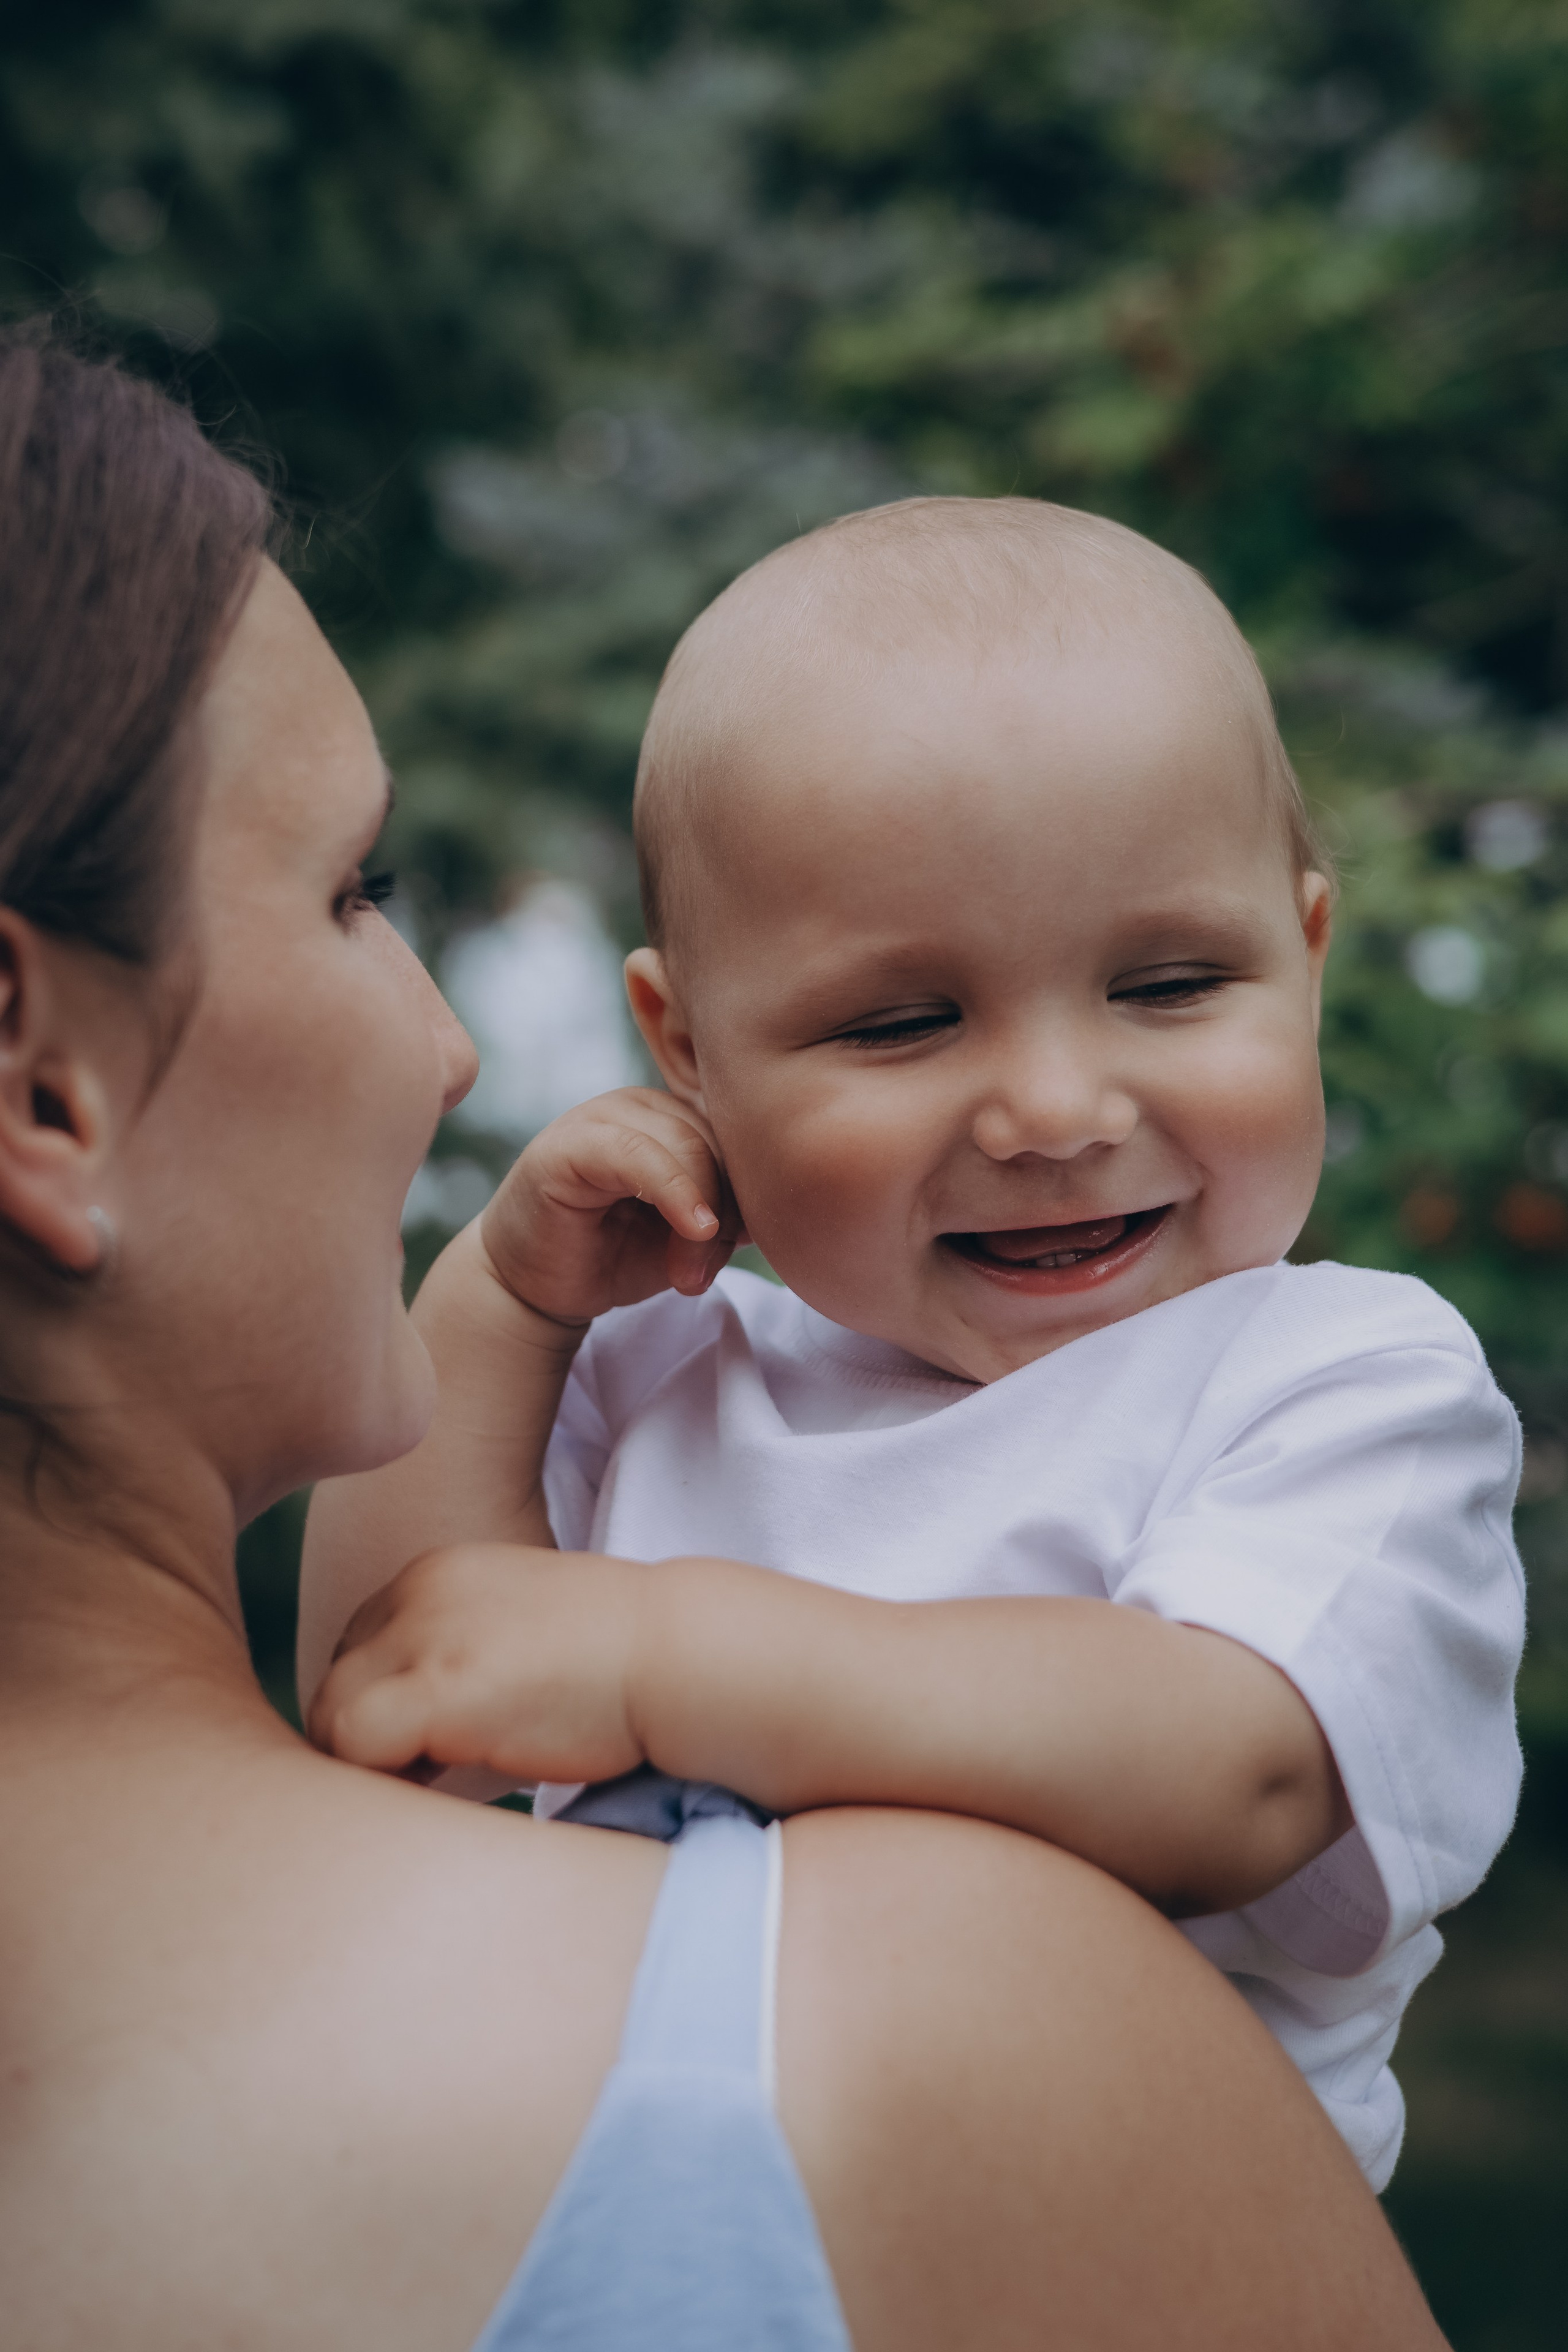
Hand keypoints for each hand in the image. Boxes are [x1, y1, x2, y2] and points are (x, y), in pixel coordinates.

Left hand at [307, 1543, 649, 1785]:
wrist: (675, 1652)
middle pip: (335, 1681)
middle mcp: (417, 1590)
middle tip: (432, 1770)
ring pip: (329, 1715)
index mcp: (436, 1573)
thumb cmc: (616, 1659)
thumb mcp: (517, 1630)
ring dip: (366, 1763)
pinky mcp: (439, 1687)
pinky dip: (377, 1779)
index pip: (357, 1649)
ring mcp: (424, 1634)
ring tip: (435, 1780)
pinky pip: (351, 1744)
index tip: (432, 1744)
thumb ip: (458, 1654)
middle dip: (369, 1735)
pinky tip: (438, 1787)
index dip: (383, 1706)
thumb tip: (410, 1731)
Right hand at [479, 1086, 744, 1329]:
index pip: (742, 1136)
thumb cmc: (616, 1256)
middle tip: (703, 1274)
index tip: (744, 1249)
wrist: (537, 1288)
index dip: (753, 1193)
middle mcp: (642, 1104)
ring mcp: (601, 1116)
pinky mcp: (567, 1145)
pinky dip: (675, 1191)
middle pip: (719, 1141)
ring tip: (686, 1275)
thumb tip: (776, 1206)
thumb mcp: (691, 1236)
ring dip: (701, 1219)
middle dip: (728, 1214)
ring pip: (688, 1145)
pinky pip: (638, 1154)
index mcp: (677, 1116)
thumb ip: (732, 1212)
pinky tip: (691, 1228)